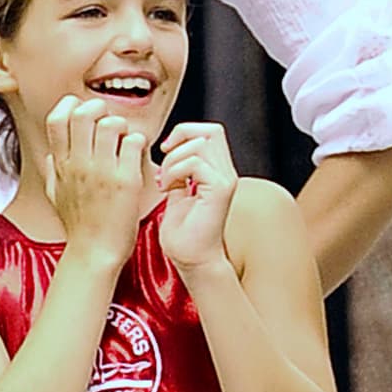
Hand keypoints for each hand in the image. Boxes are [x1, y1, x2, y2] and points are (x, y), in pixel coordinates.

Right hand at [44, 96, 147, 271]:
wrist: (95, 253)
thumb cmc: (78, 226)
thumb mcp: (54, 195)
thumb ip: (52, 170)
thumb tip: (52, 153)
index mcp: (61, 165)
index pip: (57, 118)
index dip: (70, 106)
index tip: (83, 112)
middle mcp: (79, 164)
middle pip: (83, 113)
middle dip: (99, 108)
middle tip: (108, 121)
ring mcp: (102, 171)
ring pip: (112, 123)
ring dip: (122, 125)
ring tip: (125, 140)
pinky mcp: (126, 181)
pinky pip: (134, 143)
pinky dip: (139, 142)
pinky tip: (137, 154)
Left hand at [157, 122, 238, 274]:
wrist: (192, 261)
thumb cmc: (182, 233)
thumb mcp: (176, 191)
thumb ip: (178, 170)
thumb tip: (168, 150)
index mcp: (217, 171)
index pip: (209, 132)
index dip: (184, 132)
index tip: (164, 151)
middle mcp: (226, 173)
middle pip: (211, 130)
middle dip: (181, 137)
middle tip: (164, 158)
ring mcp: (226, 181)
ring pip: (200, 144)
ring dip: (173, 159)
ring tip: (164, 182)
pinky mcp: (220, 191)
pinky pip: (195, 163)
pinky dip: (175, 171)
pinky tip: (167, 189)